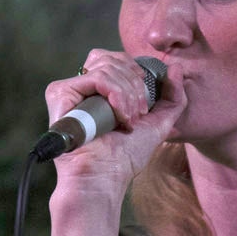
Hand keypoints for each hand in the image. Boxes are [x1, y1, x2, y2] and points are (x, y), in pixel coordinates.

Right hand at [43, 49, 186, 202]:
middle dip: (134, 85)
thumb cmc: (125, 158)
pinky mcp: (60, 93)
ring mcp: (70, 89)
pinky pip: (96, 77)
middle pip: (111, 59)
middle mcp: (82, 88)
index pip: (117, 60)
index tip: (143, 106)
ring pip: (106, 66)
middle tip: (137, 115)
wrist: (105, 177)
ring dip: (126, 94)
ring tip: (128, 120)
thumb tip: (176, 67)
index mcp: (99, 91)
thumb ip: (173, 97)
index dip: (135, 74)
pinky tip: (119, 116)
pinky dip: (115, 94)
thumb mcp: (158, 124)